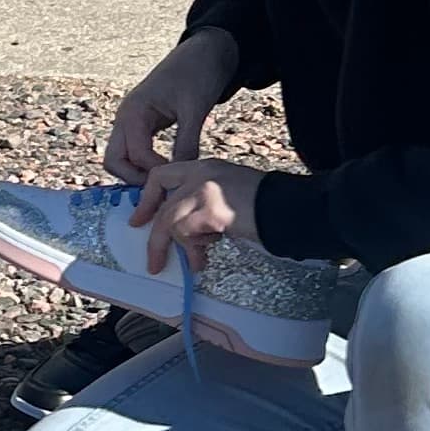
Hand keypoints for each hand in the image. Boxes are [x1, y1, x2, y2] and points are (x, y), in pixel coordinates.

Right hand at [105, 27, 244, 180]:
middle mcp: (125, 117)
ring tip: (164, 183)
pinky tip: (165, 170)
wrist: (205, 51)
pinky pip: (134, 151)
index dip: (153, 172)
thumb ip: (186, 144)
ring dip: (137, 173)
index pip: (134, 155)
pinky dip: (144, 164)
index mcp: (133, 111)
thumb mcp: (195, 110)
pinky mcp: (142, 124)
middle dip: (133, 179)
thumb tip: (181, 175)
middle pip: (114, 161)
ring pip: (121, 158)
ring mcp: (131, 121)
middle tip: (161, 189)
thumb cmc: (198, 73)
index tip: (178, 179)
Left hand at [134, 155, 262, 272]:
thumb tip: (184, 232)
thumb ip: (203, 205)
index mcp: (205, 167)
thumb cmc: (265, 207)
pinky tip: (208, 255)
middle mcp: (201, 174)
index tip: (140, 220)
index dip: (148, 199)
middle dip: (155, 237)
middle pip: (163, 203)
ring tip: (198, 263)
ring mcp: (204, 190)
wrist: (289, 208)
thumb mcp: (228, 196)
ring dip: (182, 248)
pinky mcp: (210, 210)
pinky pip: (186, 233)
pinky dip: (194, 248)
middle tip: (154, 262)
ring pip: (171, 221)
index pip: (162, 175)